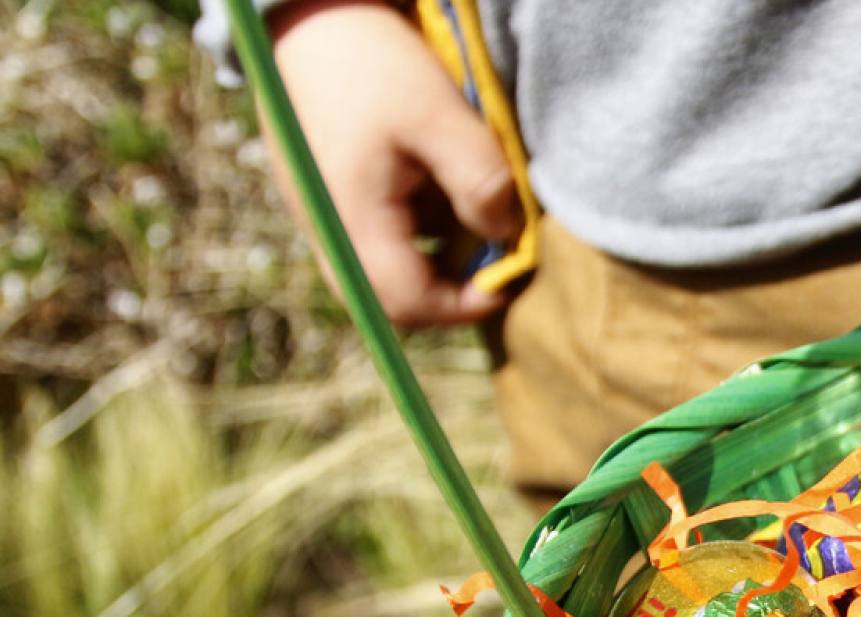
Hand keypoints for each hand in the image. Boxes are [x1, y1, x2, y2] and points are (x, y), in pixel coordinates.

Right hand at [267, 0, 521, 327]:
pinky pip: (376, 241)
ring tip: (467, 209)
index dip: (466, 305)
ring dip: (437, 256)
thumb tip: (508, 238)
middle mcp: (328, 233)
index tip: (510, 276)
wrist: (312, 18)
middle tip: (495, 253)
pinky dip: (417, 230)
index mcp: (350, 222)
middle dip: (452, 289)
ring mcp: (324, 220)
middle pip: (394, 301)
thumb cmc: (374, 63)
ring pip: (387, 273)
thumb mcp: (440, 116)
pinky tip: (435, 186)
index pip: (407, 305)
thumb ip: (480, 183)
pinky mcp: (329, 202)